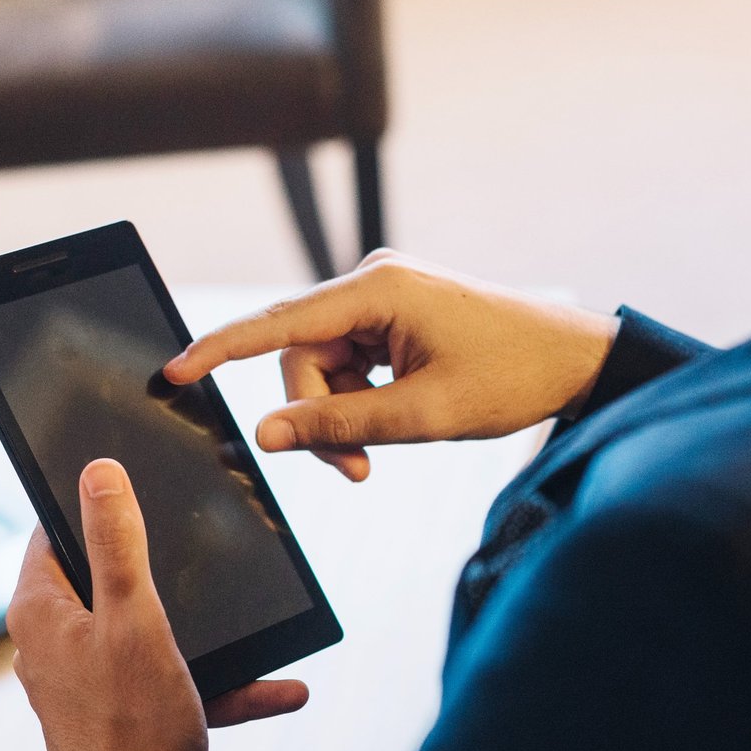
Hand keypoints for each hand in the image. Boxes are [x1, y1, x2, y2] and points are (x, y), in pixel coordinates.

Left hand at [6, 458, 310, 750]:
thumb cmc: (133, 721)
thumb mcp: (134, 616)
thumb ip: (117, 542)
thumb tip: (98, 472)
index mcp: (39, 613)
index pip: (54, 534)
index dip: (94, 508)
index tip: (138, 489)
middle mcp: (49, 648)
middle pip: (106, 583)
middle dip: (160, 573)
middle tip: (207, 554)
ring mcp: (82, 687)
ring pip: (147, 638)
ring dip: (206, 638)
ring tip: (259, 632)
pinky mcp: (116, 721)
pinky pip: (170, 687)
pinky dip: (219, 687)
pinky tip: (282, 690)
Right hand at [164, 250, 620, 481]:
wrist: (578, 362)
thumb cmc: (513, 379)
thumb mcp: (422, 415)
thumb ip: (338, 426)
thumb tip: (267, 436)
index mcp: (377, 290)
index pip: (277, 323)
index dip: (219, 351)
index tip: (172, 371)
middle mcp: (372, 281)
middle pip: (300, 358)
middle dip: (316, 417)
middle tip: (355, 469)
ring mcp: (383, 296)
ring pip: (322, 367)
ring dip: (340, 416)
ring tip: (379, 454)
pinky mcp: (394, 315)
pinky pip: (349, 363)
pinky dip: (359, 400)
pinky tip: (396, 418)